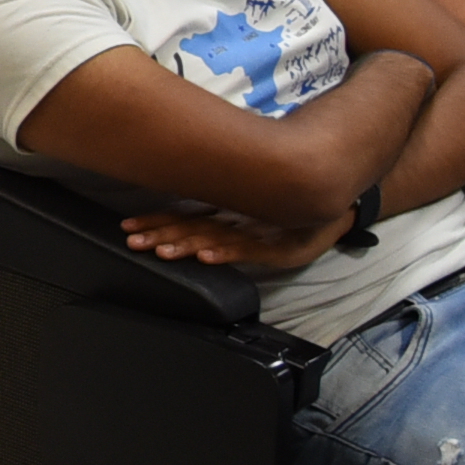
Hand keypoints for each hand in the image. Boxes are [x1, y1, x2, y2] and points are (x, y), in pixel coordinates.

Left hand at [119, 205, 348, 271]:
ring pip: (213, 238)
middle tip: (133, 241)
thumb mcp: (252, 220)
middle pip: (190, 228)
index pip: (183, 219)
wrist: (336, 208)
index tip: (128, 227)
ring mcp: (254, 233)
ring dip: (185, 244)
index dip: (156, 223)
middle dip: (159, 235)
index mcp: (225, 216)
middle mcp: (236, 222)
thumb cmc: (292, 214)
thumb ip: (226, 221)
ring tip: (163, 251)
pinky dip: (224, 252)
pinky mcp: (275, 247)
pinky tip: (207, 256)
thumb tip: (193, 228)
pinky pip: (245, 250)